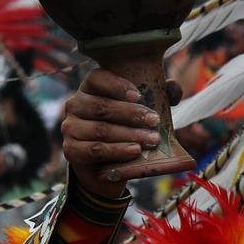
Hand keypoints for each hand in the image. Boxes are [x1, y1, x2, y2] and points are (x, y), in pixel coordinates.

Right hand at [61, 68, 163, 196]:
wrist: (107, 166)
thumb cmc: (124, 130)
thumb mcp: (141, 111)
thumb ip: (158, 95)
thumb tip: (174, 87)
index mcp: (90, 88)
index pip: (96, 78)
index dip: (116, 85)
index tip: (138, 96)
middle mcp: (75, 105)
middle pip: (100, 106)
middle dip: (130, 114)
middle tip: (154, 121)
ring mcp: (70, 128)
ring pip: (100, 130)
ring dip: (128, 135)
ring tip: (151, 140)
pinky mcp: (71, 150)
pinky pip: (95, 150)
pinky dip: (117, 151)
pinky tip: (134, 151)